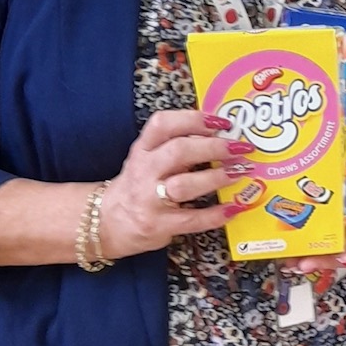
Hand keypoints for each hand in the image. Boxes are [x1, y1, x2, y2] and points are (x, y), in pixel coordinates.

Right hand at [97, 109, 247, 259]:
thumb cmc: (138, 185)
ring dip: (217, 177)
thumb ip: (177, 145)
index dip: (194, 119)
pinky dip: (216, 214)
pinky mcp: (158, 226)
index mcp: (143, 148)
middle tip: (240, 148)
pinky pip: (191, 219)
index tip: (222, 122)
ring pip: (184, 185)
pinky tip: (235, 208)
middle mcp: (144, 171)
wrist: (105, 223)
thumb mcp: (148, 158)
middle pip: (179, 151)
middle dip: (214, 148)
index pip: (163, 124)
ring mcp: (149, 200)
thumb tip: (222, 134)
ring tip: (240, 172)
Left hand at [290, 165, 345, 274]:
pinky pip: (328, 241)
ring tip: (287, 257)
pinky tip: (291, 240)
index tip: (345, 257)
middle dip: (322, 260)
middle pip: (344, 257)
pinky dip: (311, 243)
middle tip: (301, 262)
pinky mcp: (344, 238)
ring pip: (331, 253)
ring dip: (309, 256)